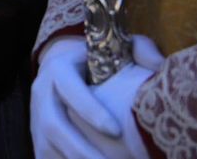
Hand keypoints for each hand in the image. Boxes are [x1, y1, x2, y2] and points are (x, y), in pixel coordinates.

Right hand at [33, 37, 156, 158]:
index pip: (70, 89)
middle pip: (53, 126)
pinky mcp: (38, 138)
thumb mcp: (116, 48)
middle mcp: (42, 93)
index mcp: (59, 68)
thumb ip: (140, 50)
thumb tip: (160, 67)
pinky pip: (45, 157)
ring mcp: (36, 118)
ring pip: (47, 147)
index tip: (116, 131)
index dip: (90, 111)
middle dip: (81, 150)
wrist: (60, 68)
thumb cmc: (96, 60)